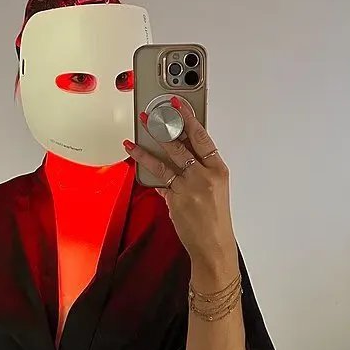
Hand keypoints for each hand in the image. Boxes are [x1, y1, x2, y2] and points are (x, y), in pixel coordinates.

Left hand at [123, 97, 235, 265]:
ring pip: (163, 163)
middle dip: (161, 128)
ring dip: (144, 152)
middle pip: (179, 145)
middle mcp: (203, 177)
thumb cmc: (216, 218)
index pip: (202, 137)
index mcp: (218, 170)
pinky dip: (149, 176)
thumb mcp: (216, 188)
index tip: (178, 104)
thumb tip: (181, 155)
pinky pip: (159, 183)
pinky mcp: (174, 200)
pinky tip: (139, 166)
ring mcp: (188, 188)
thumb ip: (200, 170)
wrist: (213, 245)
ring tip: (131, 142)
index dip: (188, 118)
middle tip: (148, 116)